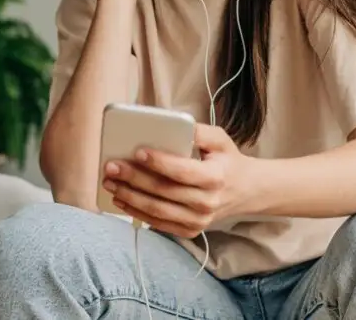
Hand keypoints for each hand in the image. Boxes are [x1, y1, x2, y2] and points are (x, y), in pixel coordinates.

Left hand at [101, 124, 255, 238]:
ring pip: (157, 210)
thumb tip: (173, 124)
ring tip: (110, 183)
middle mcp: (208, 202)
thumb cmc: (227, 161)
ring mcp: (199, 220)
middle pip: (164, 191)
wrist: (245, 191)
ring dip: (129, 197)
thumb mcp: (220, 140)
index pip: (182, 171)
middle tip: (112, 166)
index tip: (137, 151)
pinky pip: (158, 223)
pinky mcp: (190, 230)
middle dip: (134, 178)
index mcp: (216, 177)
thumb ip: (199, 131)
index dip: (158, 162)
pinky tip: (121, 199)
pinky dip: (136, 212)